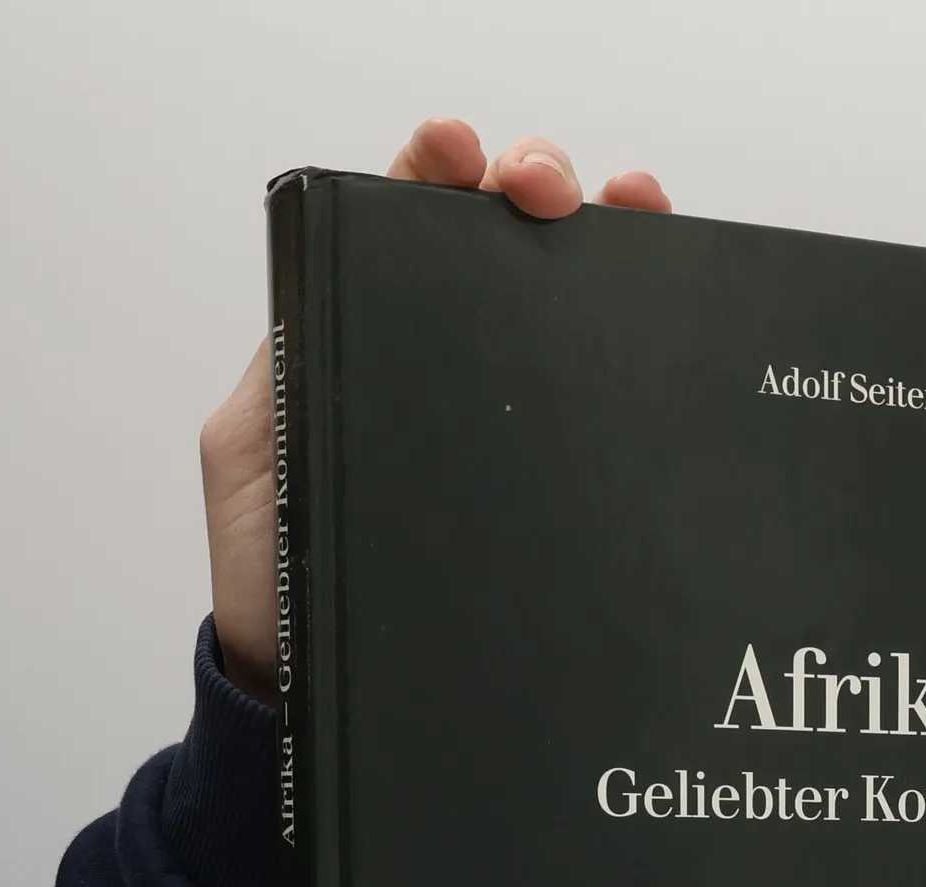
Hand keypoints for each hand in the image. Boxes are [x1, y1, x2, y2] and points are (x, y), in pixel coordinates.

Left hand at [199, 118, 670, 702]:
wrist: (320, 693)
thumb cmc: (277, 584)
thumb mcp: (258, 456)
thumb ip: (288, 371)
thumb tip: (345, 292)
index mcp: (362, 336)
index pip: (406, 223)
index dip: (439, 169)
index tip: (462, 154)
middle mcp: (439, 365)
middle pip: (499, 243)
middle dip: (536, 183)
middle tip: (552, 191)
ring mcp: (501, 424)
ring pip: (566, 306)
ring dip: (608, 245)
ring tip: (638, 215)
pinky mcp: (547, 486)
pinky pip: (596, 405)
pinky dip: (639, 350)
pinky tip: (668, 324)